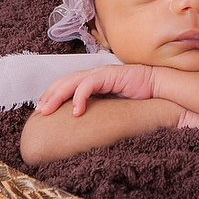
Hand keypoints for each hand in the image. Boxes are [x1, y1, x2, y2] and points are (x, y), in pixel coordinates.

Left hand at [34, 63, 155, 116]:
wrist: (159, 87)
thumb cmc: (139, 97)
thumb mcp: (113, 105)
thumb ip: (99, 109)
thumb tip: (85, 125)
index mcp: (94, 80)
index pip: (67, 84)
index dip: (53, 94)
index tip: (43, 110)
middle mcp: (95, 75)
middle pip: (64, 81)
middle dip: (49, 95)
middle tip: (39, 111)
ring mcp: (102, 74)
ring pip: (71, 81)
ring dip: (57, 95)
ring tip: (47, 110)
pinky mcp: (110, 75)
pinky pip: (89, 84)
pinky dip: (79, 96)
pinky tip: (76, 111)